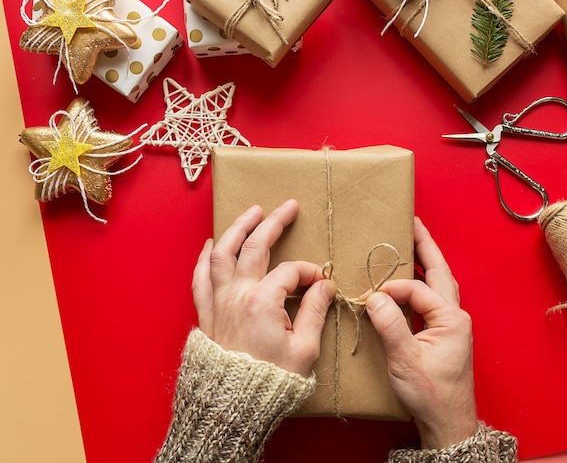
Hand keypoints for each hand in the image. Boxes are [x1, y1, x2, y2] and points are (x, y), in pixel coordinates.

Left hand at [191, 199, 336, 376]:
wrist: (233, 403)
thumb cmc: (270, 380)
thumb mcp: (304, 350)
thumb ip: (313, 311)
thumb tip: (323, 287)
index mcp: (263, 301)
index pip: (292, 272)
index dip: (310, 273)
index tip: (321, 282)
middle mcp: (237, 293)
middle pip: (255, 246)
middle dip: (274, 223)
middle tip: (288, 206)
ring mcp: (218, 300)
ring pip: (222, 252)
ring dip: (237, 228)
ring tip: (252, 212)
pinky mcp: (206, 311)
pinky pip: (200, 276)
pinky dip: (205, 256)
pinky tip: (212, 243)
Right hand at [365, 217, 477, 448]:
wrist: (447, 422)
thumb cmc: (431, 395)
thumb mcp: (406, 360)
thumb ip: (390, 325)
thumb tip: (374, 297)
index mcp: (451, 319)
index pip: (417, 291)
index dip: (391, 290)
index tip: (368, 297)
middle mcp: (455, 316)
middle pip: (440, 272)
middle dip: (426, 247)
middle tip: (412, 224)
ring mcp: (451, 323)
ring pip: (439, 283)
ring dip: (426, 262)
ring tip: (411, 243)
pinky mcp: (444, 332)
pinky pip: (433, 298)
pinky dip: (422, 283)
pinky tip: (409, 281)